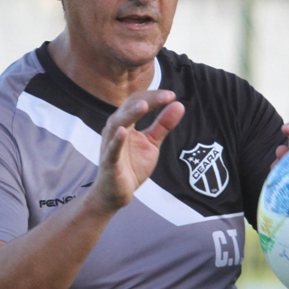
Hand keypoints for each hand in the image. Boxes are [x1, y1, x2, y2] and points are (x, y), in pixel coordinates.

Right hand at [91, 90, 184, 210]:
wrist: (115, 193)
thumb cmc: (131, 165)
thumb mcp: (152, 143)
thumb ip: (163, 124)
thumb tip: (179, 104)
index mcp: (126, 122)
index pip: (138, 101)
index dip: (155, 96)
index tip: (172, 95)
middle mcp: (115, 129)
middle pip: (129, 107)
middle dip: (148, 100)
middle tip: (167, 96)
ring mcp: (110, 144)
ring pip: (118, 124)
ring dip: (131, 113)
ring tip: (144, 105)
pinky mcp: (109, 162)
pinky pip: (112, 149)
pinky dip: (116, 140)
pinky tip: (123, 131)